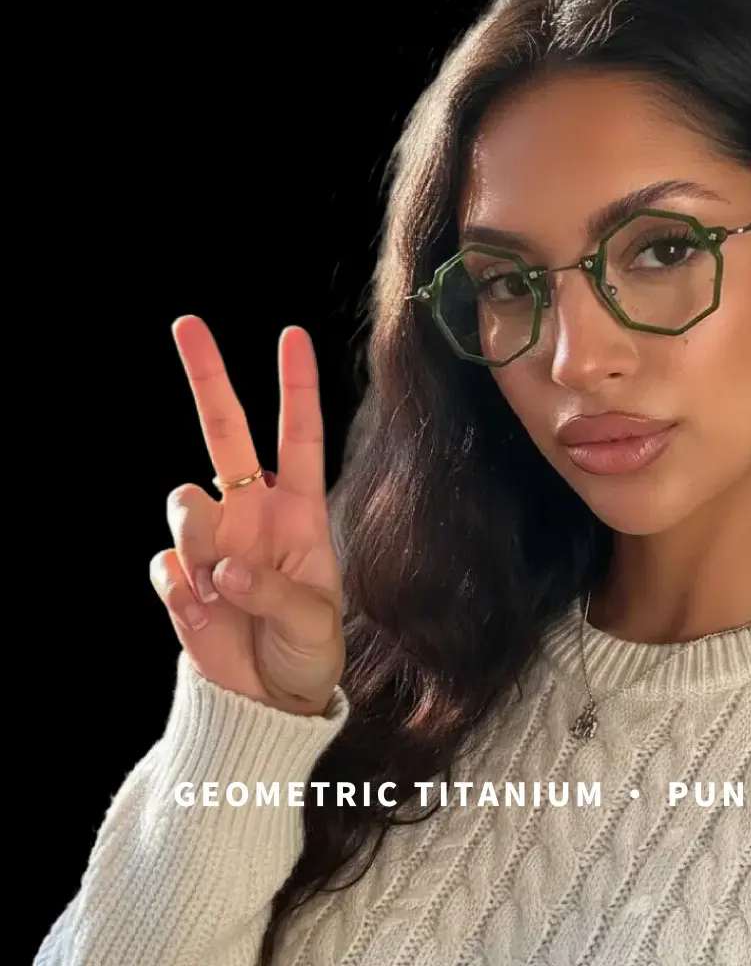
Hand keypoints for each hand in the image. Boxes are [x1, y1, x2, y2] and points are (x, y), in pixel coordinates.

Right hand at [149, 316, 344, 715]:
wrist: (268, 699)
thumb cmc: (308, 650)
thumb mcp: (314, 625)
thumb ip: (277, 592)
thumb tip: (225, 569)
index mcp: (298, 512)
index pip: (298, 437)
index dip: (295, 388)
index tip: (292, 336)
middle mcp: (251, 513)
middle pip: (224, 433)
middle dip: (207, 378)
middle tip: (186, 323)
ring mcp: (211, 542)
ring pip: (183, 502)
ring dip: (199, 540)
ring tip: (225, 592)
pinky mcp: (177, 579)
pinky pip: (164, 566)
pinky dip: (180, 593)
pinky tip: (204, 616)